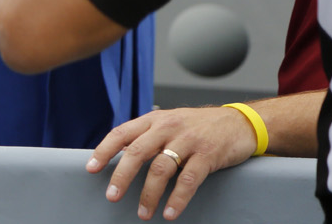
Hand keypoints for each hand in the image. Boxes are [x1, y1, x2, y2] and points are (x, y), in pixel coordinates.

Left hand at [87, 106, 258, 220]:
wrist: (240, 122)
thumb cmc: (199, 126)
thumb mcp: (169, 122)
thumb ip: (147, 135)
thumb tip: (119, 153)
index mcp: (154, 119)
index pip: (121, 133)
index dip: (104, 151)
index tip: (91, 169)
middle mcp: (168, 127)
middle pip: (137, 152)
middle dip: (122, 176)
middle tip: (111, 196)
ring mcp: (188, 140)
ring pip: (161, 169)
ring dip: (149, 194)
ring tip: (143, 212)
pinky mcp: (208, 155)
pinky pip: (189, 180)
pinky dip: (177, 198)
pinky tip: (170, 212)